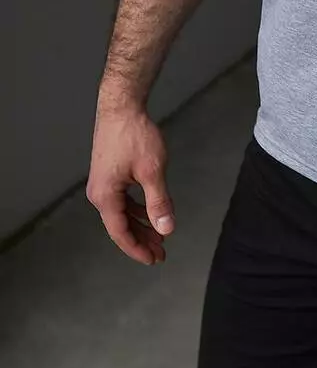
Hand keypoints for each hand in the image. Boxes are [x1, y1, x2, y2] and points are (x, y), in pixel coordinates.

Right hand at [86, 103, 174, 264]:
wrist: (121, 107)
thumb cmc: (134, 136)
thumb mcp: (152, 171)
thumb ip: (158, 202)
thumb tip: (166, 229)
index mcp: (105, 196)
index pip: (120, 233)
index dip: (137, 249)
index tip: (154, 260)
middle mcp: (99, 193)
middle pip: (120, 226)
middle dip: (142, 240)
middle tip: (161, 254)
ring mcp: (103, 184)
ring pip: (122, 213)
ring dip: (140, 225)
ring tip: (160, 237)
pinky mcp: (109, 175)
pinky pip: (123, 200)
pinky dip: (137, 209)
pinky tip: (151, 213)